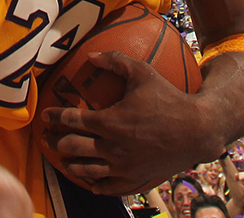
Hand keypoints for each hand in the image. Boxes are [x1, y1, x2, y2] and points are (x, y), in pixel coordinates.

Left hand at [40, 51, 216, 194]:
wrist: (197, 130)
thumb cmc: (169, 97)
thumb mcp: (143, 73)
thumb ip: (116, 61)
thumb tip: (91, 56)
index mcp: (110, 122)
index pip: (72, 120)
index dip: (55, 117)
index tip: (46, 115)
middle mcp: (112, 147)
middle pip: (73, 147)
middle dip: (55, 142)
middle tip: (46, 139)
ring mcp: (122, 166)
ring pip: (86, 170)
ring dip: (70, 164)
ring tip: (63, 159)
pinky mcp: (135, 179)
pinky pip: (108, 187)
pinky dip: (96, 185)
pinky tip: (91, 182)